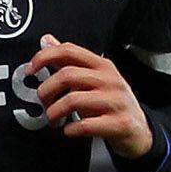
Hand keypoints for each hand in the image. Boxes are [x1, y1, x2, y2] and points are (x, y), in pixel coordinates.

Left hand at [24, 36, 149, 157]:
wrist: (140, 131)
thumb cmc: (112, 104)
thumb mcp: (94, 79)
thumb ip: (70, 61)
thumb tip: (46, 40)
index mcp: (102, 65)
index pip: (69, 51)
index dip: (44, 57)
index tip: (30, 70)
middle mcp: (110, 80)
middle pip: (67, 75)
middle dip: (46, 91)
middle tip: (43, 103)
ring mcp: (116, 101)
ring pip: (73, 100)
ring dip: (55, 112)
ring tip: (53, 119)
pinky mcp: (119, 123)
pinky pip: (86, 125)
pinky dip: (70, 129)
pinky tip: (69, 130)